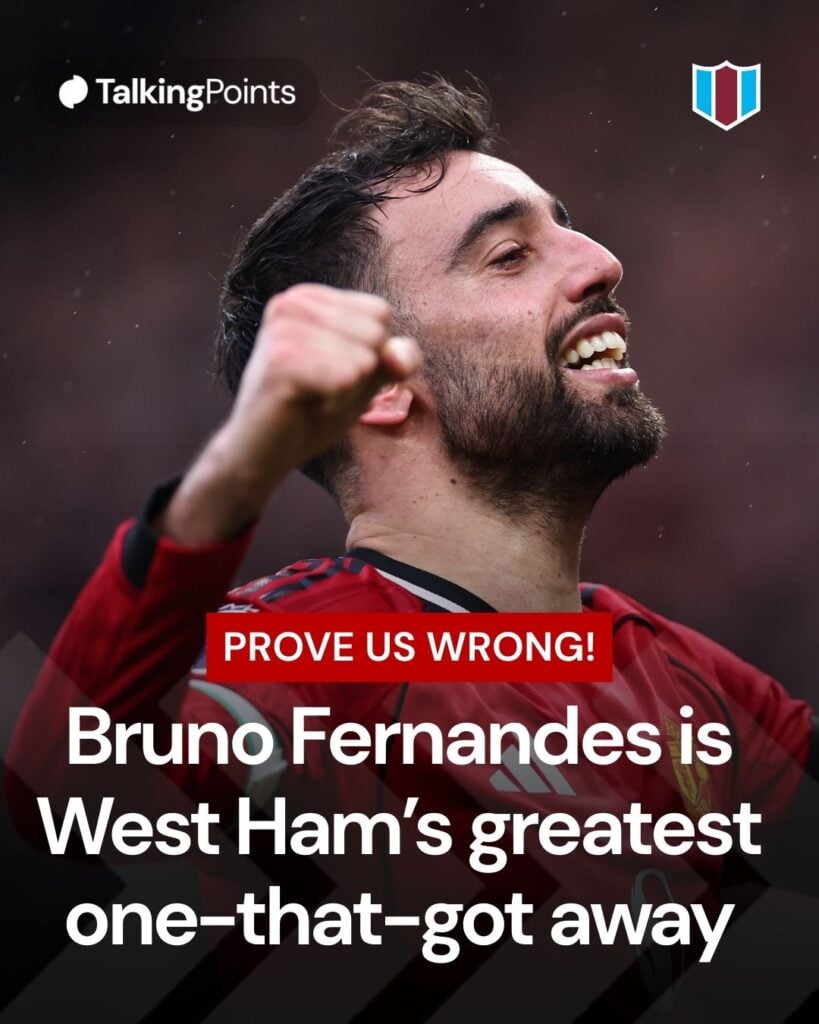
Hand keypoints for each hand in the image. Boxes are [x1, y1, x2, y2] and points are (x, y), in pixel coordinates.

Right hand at [160, 284, 420, 543]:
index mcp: (308, 297)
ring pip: (364, 358)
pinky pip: (345, 378)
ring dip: (347, 392)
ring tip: (312, 398)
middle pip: (375, 333)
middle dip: (361, 374)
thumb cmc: (311, 413)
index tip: (331, 372)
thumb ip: (395, 360)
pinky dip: (336, 402)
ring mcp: (282, 329)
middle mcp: (291, 302)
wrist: (260, 454)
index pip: (380, 313)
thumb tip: (399, 356)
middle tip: (320, 389)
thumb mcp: (365, 380)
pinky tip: (305, 407)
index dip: (370, 355)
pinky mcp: (279, 361)